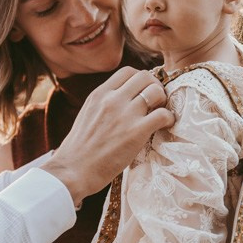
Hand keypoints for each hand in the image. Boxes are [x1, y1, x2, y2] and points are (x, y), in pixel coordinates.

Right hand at [41, 67, 173, 205]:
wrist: (73, 170)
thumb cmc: (79, 149)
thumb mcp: (88, 115)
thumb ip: (104, 104)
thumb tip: (122, 101)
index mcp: (99, 94)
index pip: (127, 72)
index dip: (140, 79)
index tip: (144, 91)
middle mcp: (113, 99)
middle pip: (144, 77)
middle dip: (154, 86)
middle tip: (156, 101)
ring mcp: (125, 114)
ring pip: (156, 91)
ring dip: (163, 100)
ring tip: (160, 112)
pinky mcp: (136, 131)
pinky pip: (163, 114)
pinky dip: (168, 118)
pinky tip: (165, 126)